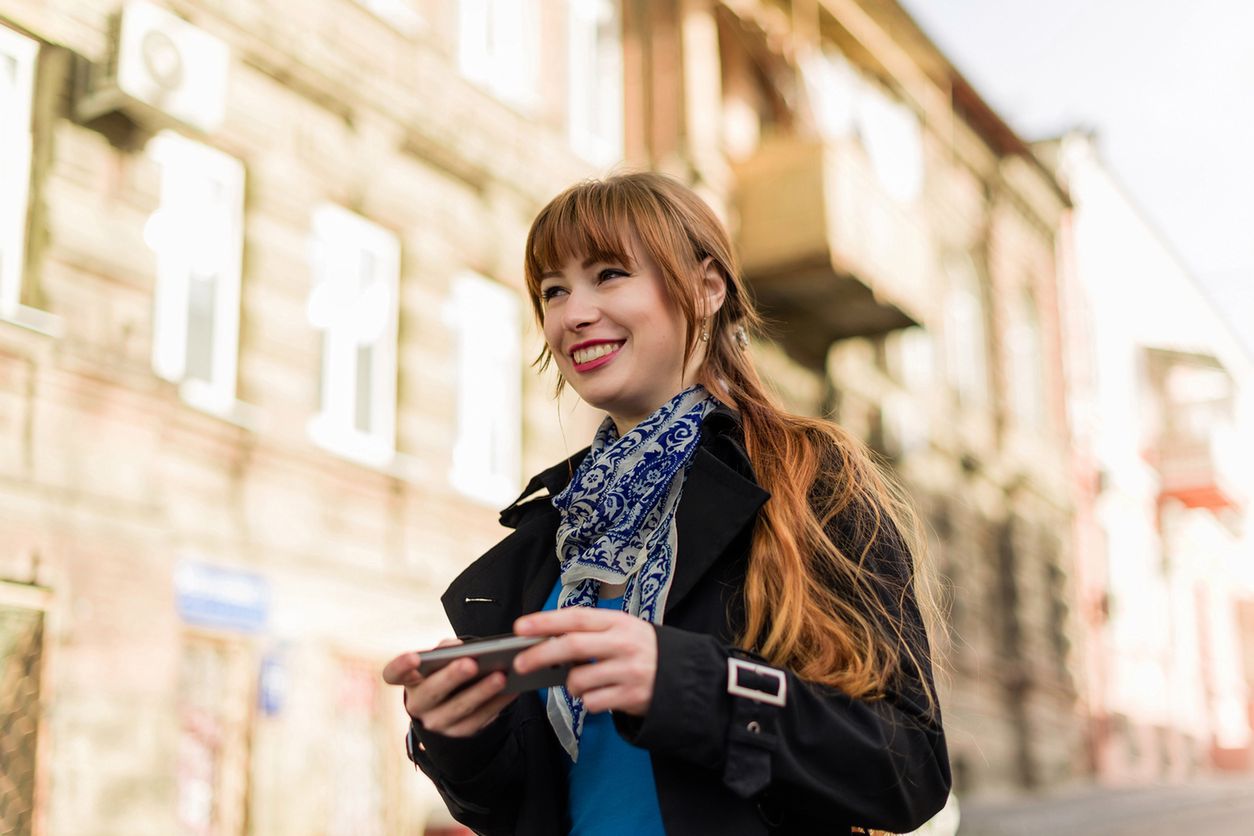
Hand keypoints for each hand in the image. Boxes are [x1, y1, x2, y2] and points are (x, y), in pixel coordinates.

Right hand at [381, 639, 516, 736]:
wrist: (449, 713)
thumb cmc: (445, 676)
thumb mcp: (440, 664)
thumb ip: (445, 650)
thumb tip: (456, 645)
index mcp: (410, 681)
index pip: (394, 674)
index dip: (400, 666)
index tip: (414, 657)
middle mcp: (418, 705)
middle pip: (432, 692)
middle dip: (452, 677)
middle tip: (471, 663)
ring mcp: (437, 724)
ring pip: (460, 708)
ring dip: (482, 691)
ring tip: (501, 676)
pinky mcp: (459, 736)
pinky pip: (480, 719)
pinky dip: (497, 703)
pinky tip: (512, 689)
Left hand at [513, 609, 657, 716]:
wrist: (686, 676)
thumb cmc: (643, 650)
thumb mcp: (623, 630)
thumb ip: (592, 632)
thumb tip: (547, 641)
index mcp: (618, 622)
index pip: (576, 618)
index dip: (545, 621)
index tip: (520, 627)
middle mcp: (624, 643)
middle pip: (572, 646)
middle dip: (540, 654)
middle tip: (519, 663)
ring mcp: (628, 670)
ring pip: (579, 680)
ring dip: (570, 685)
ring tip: (581, 683)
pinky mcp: (631, 696)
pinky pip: (592, 702)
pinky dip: (588, 701)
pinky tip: (601, 695)